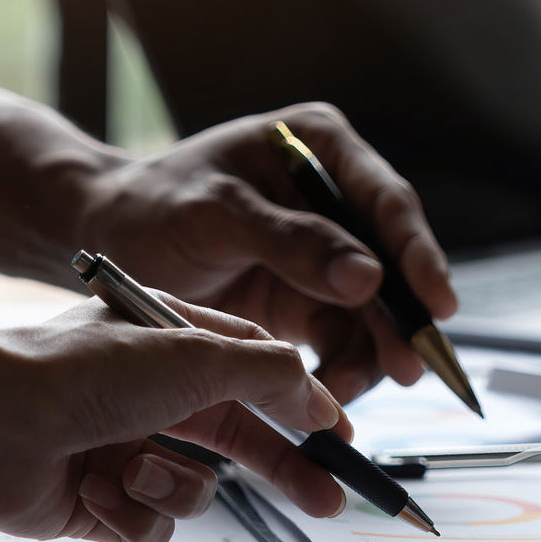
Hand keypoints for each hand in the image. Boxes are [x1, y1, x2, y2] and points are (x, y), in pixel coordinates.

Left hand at [0, 249, 356, 541]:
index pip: (263, 375)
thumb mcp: (193, 353)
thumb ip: (270, 374)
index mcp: (177, 343)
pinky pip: (150, 525)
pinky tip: (94, 490)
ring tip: (131, 469)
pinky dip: (126, 513)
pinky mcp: (98, 500)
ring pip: (196, 491)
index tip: (342, 442)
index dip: (305, 411)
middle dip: (281, 472)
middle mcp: (154, 393)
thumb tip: (316, 400)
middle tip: (327, 501)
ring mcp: (126, 446)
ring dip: (170, 486)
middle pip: (242, 441)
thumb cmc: (74, 373)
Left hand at [77, 102, 455, 402]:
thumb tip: (370, 279)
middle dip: (400, 320)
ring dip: (372, 353)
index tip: (437, 304)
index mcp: (320, 147)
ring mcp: (325, 251)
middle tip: (410, 366)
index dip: (418, 255)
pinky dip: (341, 369)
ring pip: (373, 309)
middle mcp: (335, 196)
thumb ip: (291, 241)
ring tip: (353, 391)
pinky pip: (342, 338)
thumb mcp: (214, 213)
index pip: (386, 202)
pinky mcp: (308, 296)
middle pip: (392, 262)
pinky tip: (329, 394)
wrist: (103, 238)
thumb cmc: (150, 204)